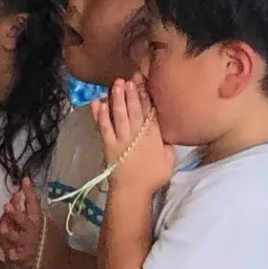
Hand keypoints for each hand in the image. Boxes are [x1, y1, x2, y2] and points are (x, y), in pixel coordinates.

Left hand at [0, 177, 47, 268]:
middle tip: (7, 206)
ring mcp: (28, 244)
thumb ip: (34, 209)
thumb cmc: (51, 239)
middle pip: (23, 220)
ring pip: (17, 238)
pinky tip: (11, 254)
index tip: (24, 180)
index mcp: (38, 220)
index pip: (33, 203)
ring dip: (11, 233)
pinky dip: (15, 255)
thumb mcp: (45, 222)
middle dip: (15, 213)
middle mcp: (32, 230)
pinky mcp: (25, 257)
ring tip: (3, 229)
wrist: (59, 261)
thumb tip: (22, 194)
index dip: (29, 191)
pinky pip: (18, 256)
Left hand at [91, 74, 176, 192]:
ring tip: (116, 84)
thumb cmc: (153, 177)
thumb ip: (168, 145)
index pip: (149, 110)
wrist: (133, 191)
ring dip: (117, 98)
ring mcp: (121, 138)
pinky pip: (104, 127)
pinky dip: (100, 115)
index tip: (142, 80)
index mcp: (153, 135)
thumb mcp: (170, 160)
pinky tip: (98, 104)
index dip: (145, 94)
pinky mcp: (108, 144)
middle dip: (131, 91)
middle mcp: (137, 133)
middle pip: (134, 108)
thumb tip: (168, 135)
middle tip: (129, 78)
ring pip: (119, 114)